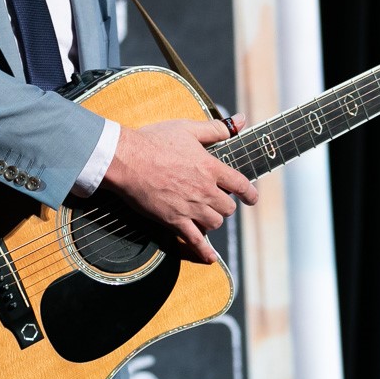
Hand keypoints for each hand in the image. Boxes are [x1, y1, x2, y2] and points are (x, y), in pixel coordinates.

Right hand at [102, 116, 258, 263]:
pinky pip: (195, 241)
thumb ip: (217, 128)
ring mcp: (190, 208)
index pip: (241, 184)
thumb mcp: (188, 128)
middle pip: (228, 208)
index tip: (251, 198)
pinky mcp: (174, 220)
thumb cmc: (155, 141)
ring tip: (204, 214)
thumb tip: (241, 120)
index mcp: (211, 168)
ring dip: (213, 220)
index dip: (250, 193)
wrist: (128, 160)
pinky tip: (209, 258)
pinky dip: (204, 251)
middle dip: (224, 205)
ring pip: (215, 223)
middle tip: (214, 200)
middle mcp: (205, 190)